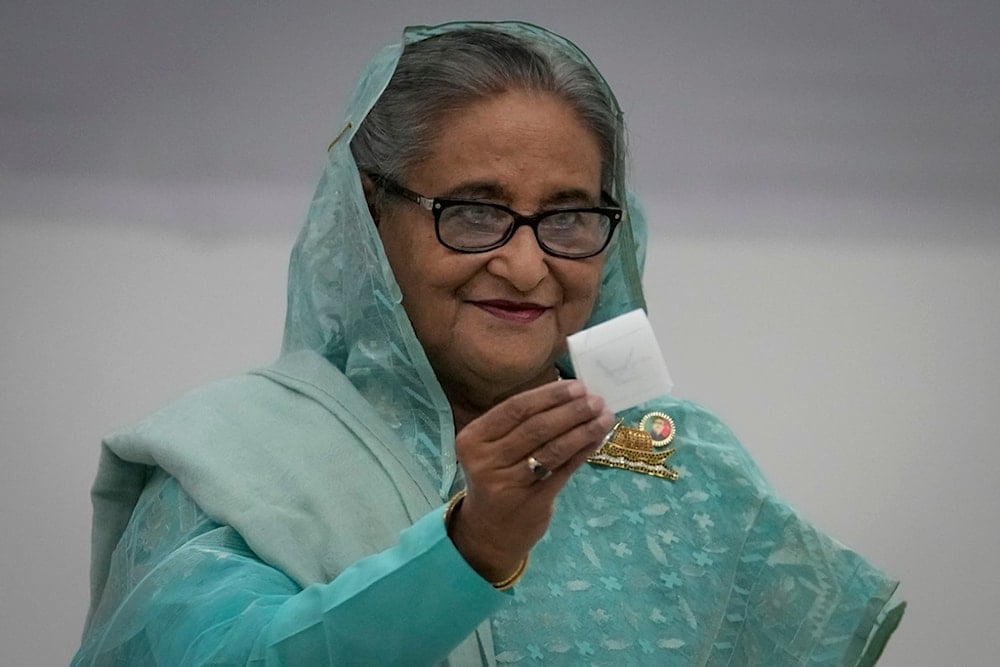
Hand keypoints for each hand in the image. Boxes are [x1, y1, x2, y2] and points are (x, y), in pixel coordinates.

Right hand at [448, 380, 614, 581]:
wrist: (488, 532)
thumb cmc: (495, 477)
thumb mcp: (492, 449)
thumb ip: (520, 423)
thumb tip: (569, 394)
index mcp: (472, 439)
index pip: (515, 408)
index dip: (549, 395)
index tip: (578, 386)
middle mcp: (485, 461)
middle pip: (536, 428)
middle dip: (571, 411)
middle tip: (596, 400)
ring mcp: (508, 484)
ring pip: (553, 449)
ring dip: (583, 430)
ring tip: (605, 417)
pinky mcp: (531, 503)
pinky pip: (563, 470)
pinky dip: (583, 451)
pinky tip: (597, 439)